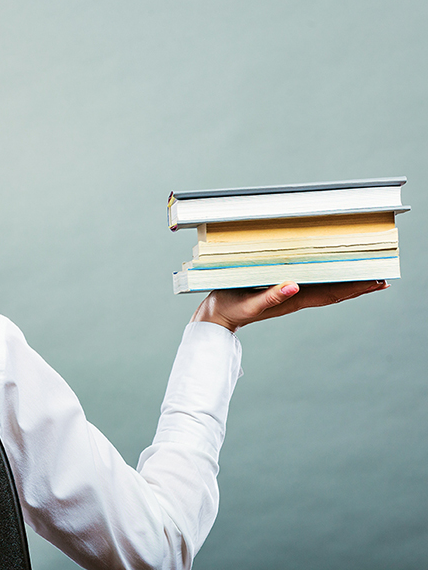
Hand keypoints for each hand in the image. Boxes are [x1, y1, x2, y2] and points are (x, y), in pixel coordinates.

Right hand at [191, 280, 388, 331]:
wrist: (213, 318)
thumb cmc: (227, 308)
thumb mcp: (247, 303)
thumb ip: (270, 297)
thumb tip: (294, 286)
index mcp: (291, 300)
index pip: (331, 294)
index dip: (354, 288)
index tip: (376, 281)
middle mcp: (293, 298)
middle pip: (333, 292)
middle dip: (357, 286)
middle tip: (381, 278)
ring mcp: (287, 296)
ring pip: (324, 290)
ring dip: (345, 284)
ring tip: (363, 277)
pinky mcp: (277, 292)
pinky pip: (310, 286)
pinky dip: (326, 281)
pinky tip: (328, 276)